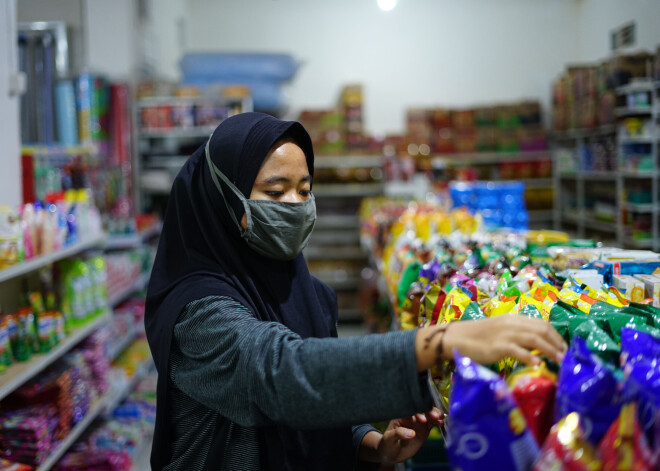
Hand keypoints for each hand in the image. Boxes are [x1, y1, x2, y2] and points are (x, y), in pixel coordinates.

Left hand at [376, 409, 443, 463]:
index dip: (417, 412)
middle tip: (436, 416)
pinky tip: (441, 423)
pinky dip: (438, 422)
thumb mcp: (389, 438)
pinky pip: (432, 422)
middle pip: (421, 409)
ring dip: (435, 414)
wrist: (391, 453)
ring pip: (429, 414)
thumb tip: (411, 433)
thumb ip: (399, 434)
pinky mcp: (424, 428)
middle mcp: (411, 416)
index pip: (410, 410)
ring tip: (441, 418)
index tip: (422, 419)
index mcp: (401, 415)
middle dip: (429, 411)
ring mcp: (418, 422)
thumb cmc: (387, 443)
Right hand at [442, 315, 566, 365]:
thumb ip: (517, 334)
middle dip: (557, 343)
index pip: (542, 324)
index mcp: (514, 319)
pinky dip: (529, 356)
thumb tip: (538, 346)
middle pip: (542, 330)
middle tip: (566, 356)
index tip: (564, 348)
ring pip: (534, 339)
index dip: (556, 336)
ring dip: (550, 350)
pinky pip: (517, 350)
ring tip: (560, 360)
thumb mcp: (501, 330)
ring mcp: (505, 334)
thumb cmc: (479, 337)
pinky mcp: (497, 346)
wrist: (457, 338)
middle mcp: (512, 324)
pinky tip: (538, 363)